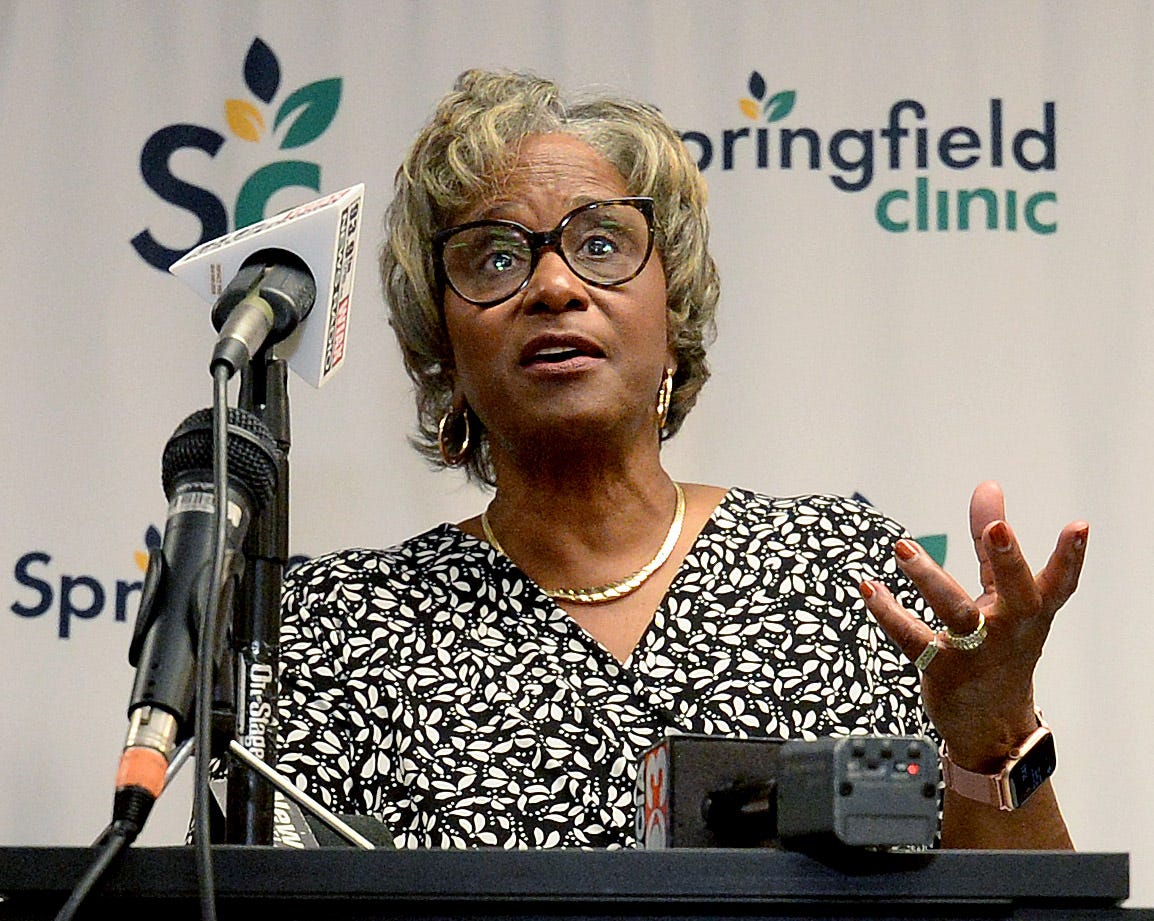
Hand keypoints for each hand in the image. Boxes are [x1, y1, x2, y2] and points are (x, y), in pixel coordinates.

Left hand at [860, 481, 1088, 771]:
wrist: (991, 721)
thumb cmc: (1000, 645)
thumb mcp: (1003, 596)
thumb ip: (991, 543)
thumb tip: (988, 485)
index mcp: (1031, 611)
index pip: (1060, 583)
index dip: (1072, 556)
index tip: (1078, 526)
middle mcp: (1010, 630)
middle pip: (1016, 594)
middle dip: (1009, 561)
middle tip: (998, 528)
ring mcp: (976, 651)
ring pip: (955, 613)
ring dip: (928, 578)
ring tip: (902, 548)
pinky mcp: (941, 669)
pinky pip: (912, 638)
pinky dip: (888, 612)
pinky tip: (869, 587)